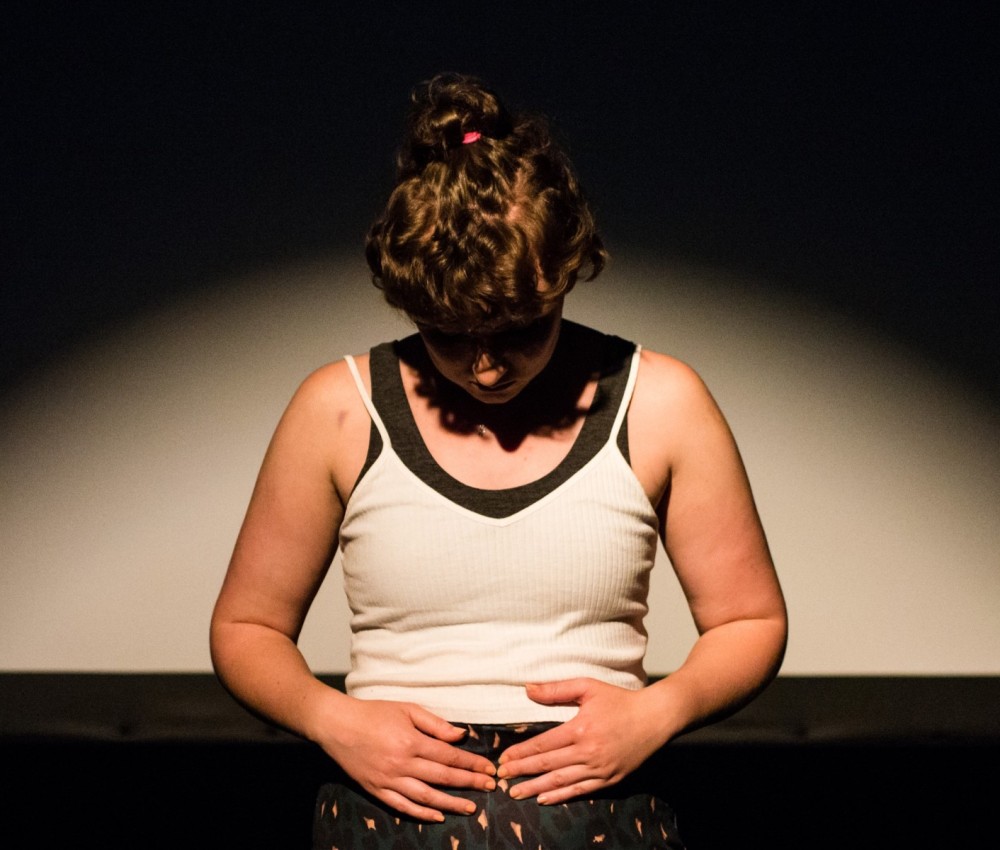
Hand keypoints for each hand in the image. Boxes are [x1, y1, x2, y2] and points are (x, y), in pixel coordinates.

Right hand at [317, 697, 496, 821]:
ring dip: (450, 804)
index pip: (449, 756)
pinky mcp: (377, 790)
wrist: (337, 725)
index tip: (488, 769)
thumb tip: (459, 736)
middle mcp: (402, 764)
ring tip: (470, 808)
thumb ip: (434, 724)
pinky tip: (437, 817)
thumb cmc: (373, 713)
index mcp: (411, 741)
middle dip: (469, 783)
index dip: (471, 764)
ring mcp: (389, 780)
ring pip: (426, 797)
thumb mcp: (406, 709)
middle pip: (442, 777)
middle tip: (489, 787)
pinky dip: (421, 814)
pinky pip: (402, 806)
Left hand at [496, 678, 664, 804]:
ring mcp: (600, 769)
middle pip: (547, 766)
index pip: (543, 745)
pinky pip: (581, 791)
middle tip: (501, 779)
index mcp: (580, 729)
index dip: (521, 754)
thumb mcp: (588, 687)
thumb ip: (557, 690)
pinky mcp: (610, 779)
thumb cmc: (620, 700)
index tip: (504, 760)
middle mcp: (588, 752)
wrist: (655, 718)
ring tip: (516, 793)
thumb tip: (528, 689)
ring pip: (561, 781)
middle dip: (522, 773)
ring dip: (536, 788)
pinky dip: (561, 796)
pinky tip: (545, 798)